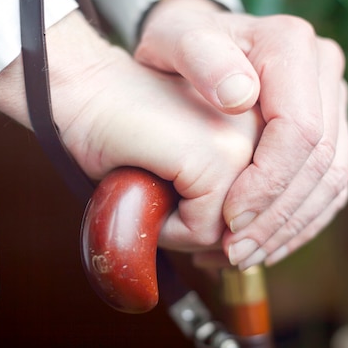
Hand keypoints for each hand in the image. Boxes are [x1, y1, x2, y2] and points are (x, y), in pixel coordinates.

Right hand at [0, 10, 262, 250]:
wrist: (82, 92)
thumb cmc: (124, 131)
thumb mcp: (190, 171)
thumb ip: (224, 201)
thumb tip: (242, 255)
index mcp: (264, 131)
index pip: (260, 211)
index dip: (213, 224)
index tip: (176, 205)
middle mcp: (264, 133)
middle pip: (248, 225)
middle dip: (197, 230)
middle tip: (156, 196)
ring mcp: (242, 143)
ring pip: (228, 234)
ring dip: (180, 231)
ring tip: (150, 189)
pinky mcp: (215, 157)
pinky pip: (201, 231)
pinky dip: (164, 228)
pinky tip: (143, 188)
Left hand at [134, 0, 347, 268]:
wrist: (193, 42)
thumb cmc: (176, 43)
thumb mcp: (173, 40)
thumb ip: (201, 58)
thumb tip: (240, 96)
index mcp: (292, 45)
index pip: (299, 130)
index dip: (267, 183)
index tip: (227, 219)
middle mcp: (323, 71)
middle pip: (320, 162)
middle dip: (276, 217)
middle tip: (234, 253)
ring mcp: (330, 101)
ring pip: (330, 182)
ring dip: (288, 229)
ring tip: (243, 258)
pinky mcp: (328, 129)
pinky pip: (328, 187)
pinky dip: (298, 223)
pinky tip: (264, 247)